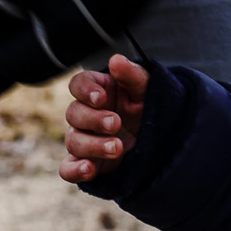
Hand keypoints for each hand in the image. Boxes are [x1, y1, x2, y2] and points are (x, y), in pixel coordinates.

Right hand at [60, 55, 149, 182]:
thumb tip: (116, 60)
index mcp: (98, 91)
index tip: (102, 97)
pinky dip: (74, 170)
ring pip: (73, 141)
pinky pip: (68, 169)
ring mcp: (84, 139)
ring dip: (93, 145)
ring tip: (117, 147)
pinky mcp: (87, 162)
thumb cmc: (149, 107)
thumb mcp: (146, 90)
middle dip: (94, 119)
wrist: (162, 138)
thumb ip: (132, 75)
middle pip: (73, 113)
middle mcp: (86, 114)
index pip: (78, 84)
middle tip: (116, 123)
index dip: (85, 90)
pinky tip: (89, 169)